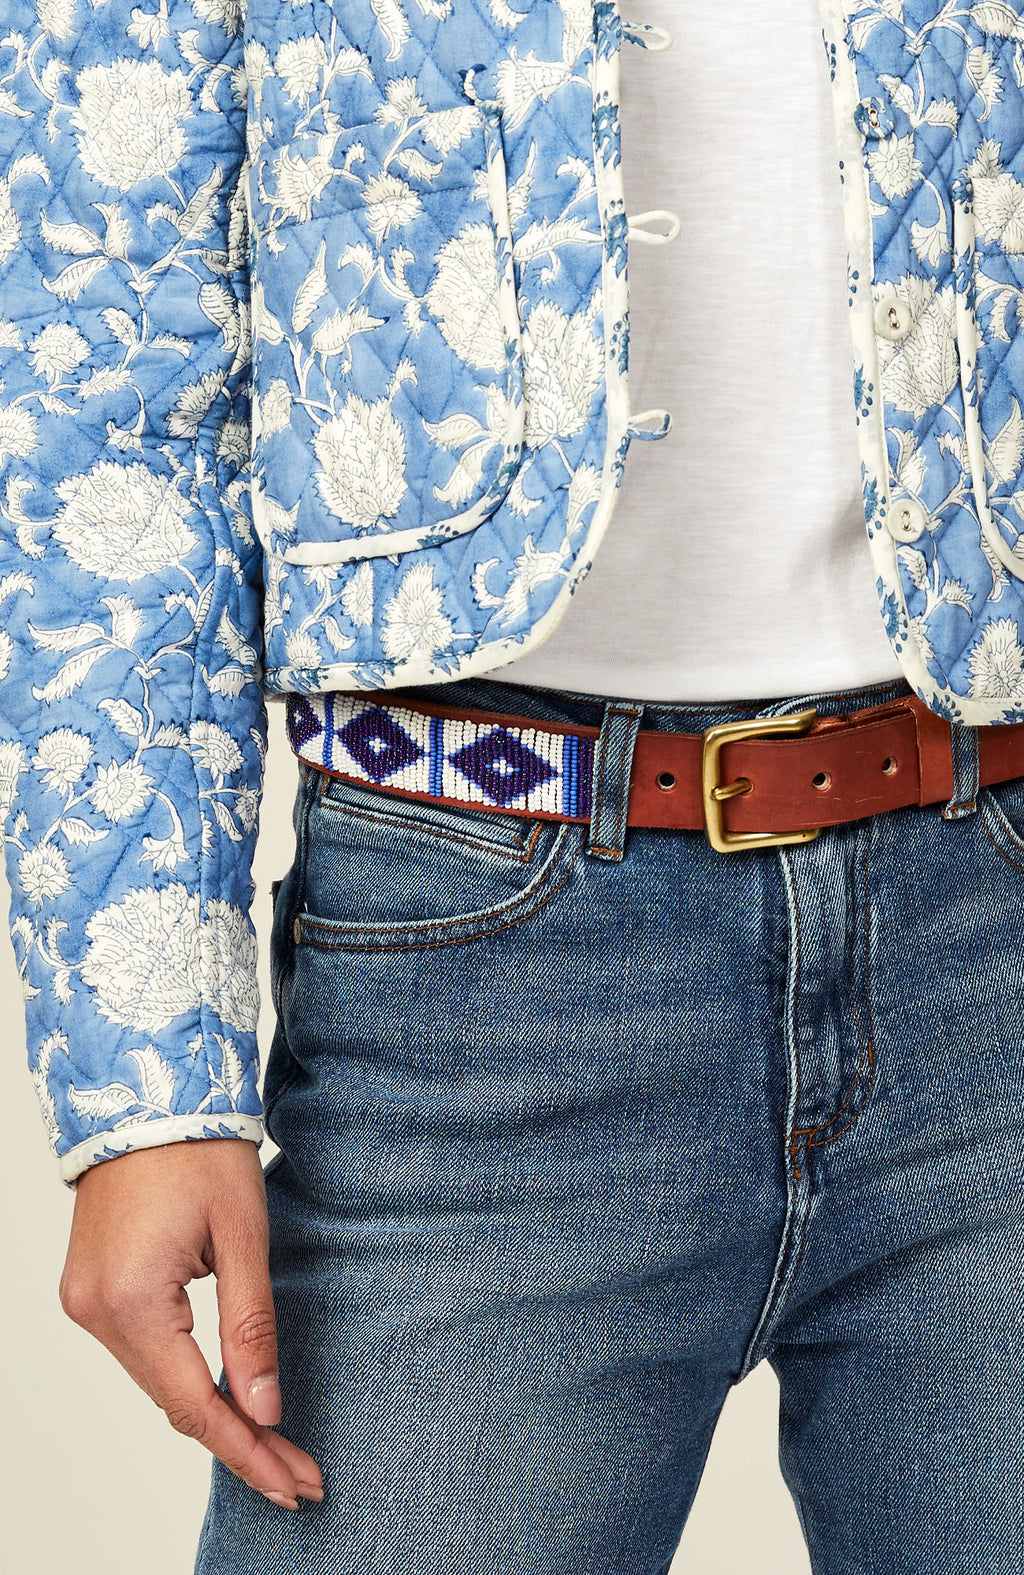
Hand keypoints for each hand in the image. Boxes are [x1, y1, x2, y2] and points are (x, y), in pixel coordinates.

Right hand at [59, 1137, 322, 1508]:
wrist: (146, 1094)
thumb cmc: (199, 1150)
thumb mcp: (243, 1235)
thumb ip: (251, 1326)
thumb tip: (264, 1407)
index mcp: (133, 1300)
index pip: (196, 1404)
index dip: (249, 1451)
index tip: (295, 1483)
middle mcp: (96, 1311)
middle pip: (174, 1404)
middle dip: (241, 1442)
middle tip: (300, 1476)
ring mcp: (86, 1301)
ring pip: (158, 1382)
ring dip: (214, 1414)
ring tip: (276, 1446)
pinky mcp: (92, 1289)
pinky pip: (144, 1352)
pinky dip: (186, 1378)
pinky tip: (228, 1398)